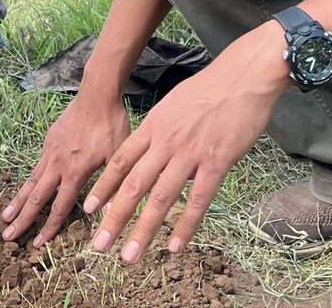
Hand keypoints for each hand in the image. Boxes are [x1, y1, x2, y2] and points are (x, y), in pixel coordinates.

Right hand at [1, 93, 130, 246]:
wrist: (96, 96)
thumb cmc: (110, 126)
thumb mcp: (118, 157)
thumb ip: (111, 185)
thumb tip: (107, 213)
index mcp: (75, 172)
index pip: (58, 206)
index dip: (48, 227)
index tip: (36, 244)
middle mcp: (58, 165)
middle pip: (36, 198)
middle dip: (22, 219)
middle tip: (6, 236)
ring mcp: (51, 152)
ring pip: (31, 181)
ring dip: (18, 201)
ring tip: (5, 216)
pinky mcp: (49, 141)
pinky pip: (37, 166)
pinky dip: (29, 180)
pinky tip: (26, 187)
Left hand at [84, 24, 290, 261]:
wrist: (242, 76)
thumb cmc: (209, 88)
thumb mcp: (173, 103)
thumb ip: (159, 129)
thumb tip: (148, 150)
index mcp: (154, 126)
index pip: (120, 162)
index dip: (103, 188)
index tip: (88, 210)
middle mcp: (166, 142)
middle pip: (133, 185)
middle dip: (113, 218)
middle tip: (99, 245)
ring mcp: (190, 153)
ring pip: (161, 198)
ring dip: (143, 230)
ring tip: (130, 256)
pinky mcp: (216, 162)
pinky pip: (198, 200)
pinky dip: (185, 226)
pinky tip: (174, 247)